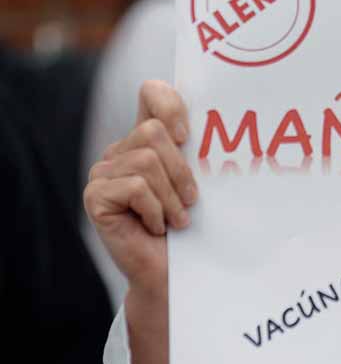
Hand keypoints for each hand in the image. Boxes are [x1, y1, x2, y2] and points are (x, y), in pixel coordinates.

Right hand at [83, 80, 196, 363]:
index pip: (151, 92)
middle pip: (153, 131)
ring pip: (146, 160)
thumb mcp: (200, 178)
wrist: (173, 272)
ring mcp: (103, 172)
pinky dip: (154, 209)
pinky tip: (156, 226)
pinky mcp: (95, 196)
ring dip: (171, 196)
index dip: (170, 103)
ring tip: (177, 218)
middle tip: (191, 200)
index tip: (187, 135)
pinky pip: (135, 186)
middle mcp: (120, 150)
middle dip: (181, 170)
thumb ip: (197, 148)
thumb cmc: (192, 224)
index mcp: (146, 138)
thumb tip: (222, 118)